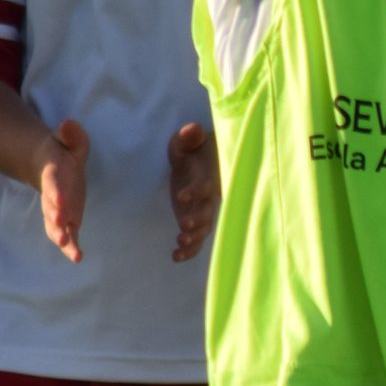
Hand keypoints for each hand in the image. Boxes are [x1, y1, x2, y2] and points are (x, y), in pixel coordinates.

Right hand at [38, 119, 89, 262]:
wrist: (48, 167)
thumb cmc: (62, 154)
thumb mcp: (68, 140)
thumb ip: (71, 134)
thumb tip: (68, 124)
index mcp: (54, 175)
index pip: (54, 183)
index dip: (56, 192)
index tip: (58, 201)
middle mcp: (54, 196)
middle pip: (52, 209)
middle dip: (56, 219)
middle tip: (60, 230)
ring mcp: (58, 210)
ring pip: (56, 226)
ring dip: (61, 236)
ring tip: (68, 247)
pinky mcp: (66, 220)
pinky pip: (67, 235)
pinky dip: (71, 247)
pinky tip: (78, 258)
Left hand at [165, 123, 218, 262]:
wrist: (204, 162)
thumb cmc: (194, 151)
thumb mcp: (187, 142)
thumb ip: (188, 138)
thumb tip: (191, 129)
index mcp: (208, 178)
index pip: (205, 185)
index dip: (196, 190)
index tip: (183, 195)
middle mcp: (209, 198)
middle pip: (207, 211)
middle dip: (197, 219)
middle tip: (184, 225)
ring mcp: (203, 212)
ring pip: (203, 228)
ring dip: (194, 238)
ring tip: (180, 243)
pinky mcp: (196, 221)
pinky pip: (197, 240)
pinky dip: (190, 250)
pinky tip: (176, 256)